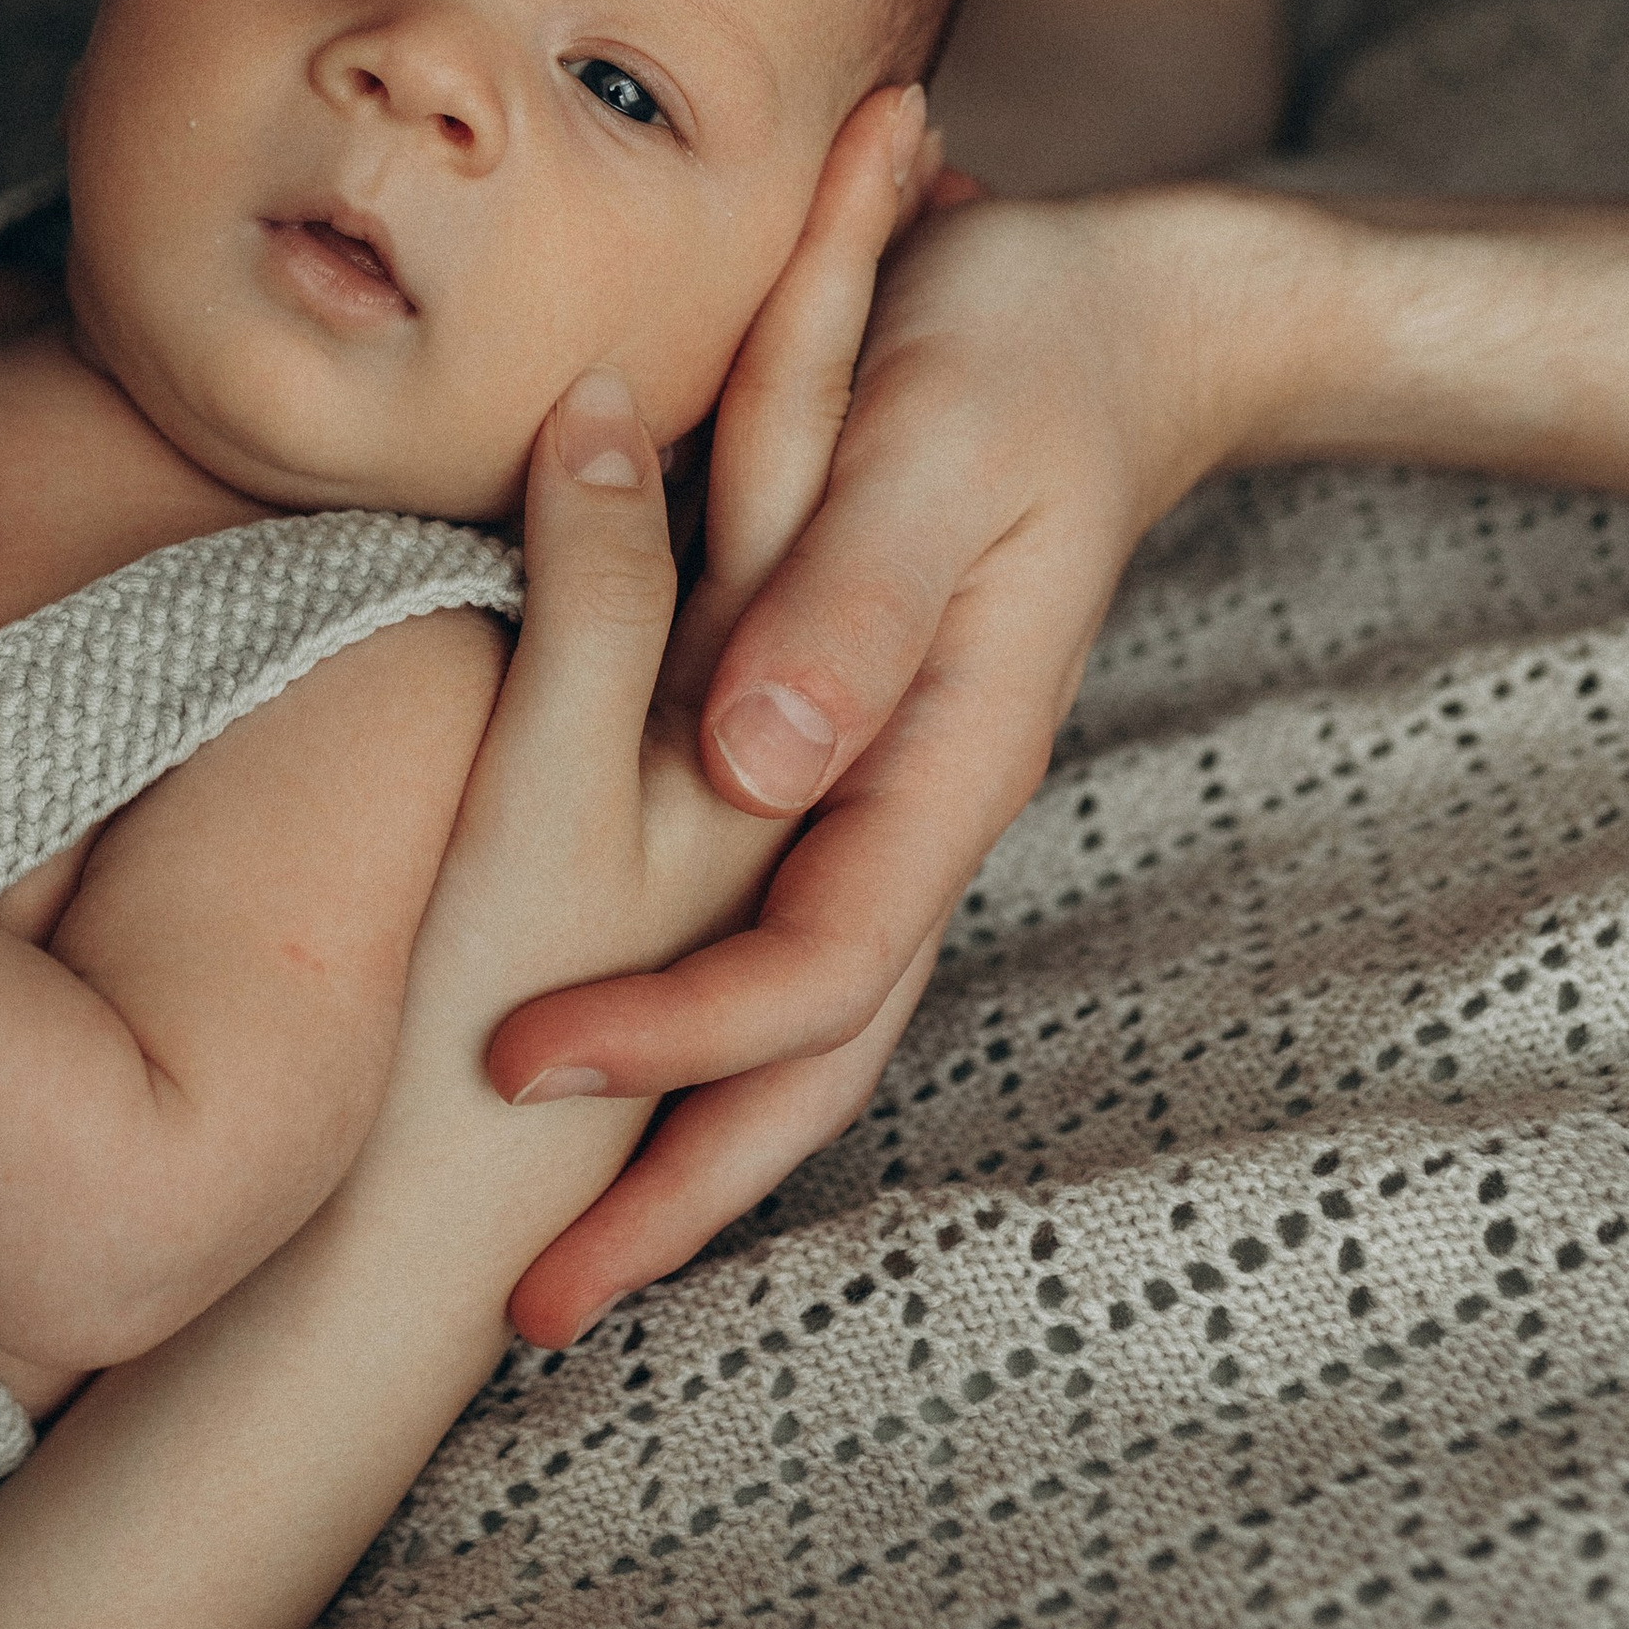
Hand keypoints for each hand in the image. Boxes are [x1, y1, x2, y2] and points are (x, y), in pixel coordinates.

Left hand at [493, 180, 1267, 1337]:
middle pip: (809, 1056)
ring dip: (675, 1144)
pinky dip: (687, 1026)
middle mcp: (913, 812)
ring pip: (789, 1022)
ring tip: (545, 1265)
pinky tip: (594, 1075)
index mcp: (944, 765)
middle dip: (673, 1194)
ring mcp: (878, 798)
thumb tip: (753, 770)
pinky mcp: (834, 756)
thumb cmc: (1017, 359)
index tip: (515, 1065)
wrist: (1113, 316)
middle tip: (520, 1312)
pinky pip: (768, 934)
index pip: (813, 962)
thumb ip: (851, 602)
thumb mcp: (937, 450)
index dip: (670, 1032)